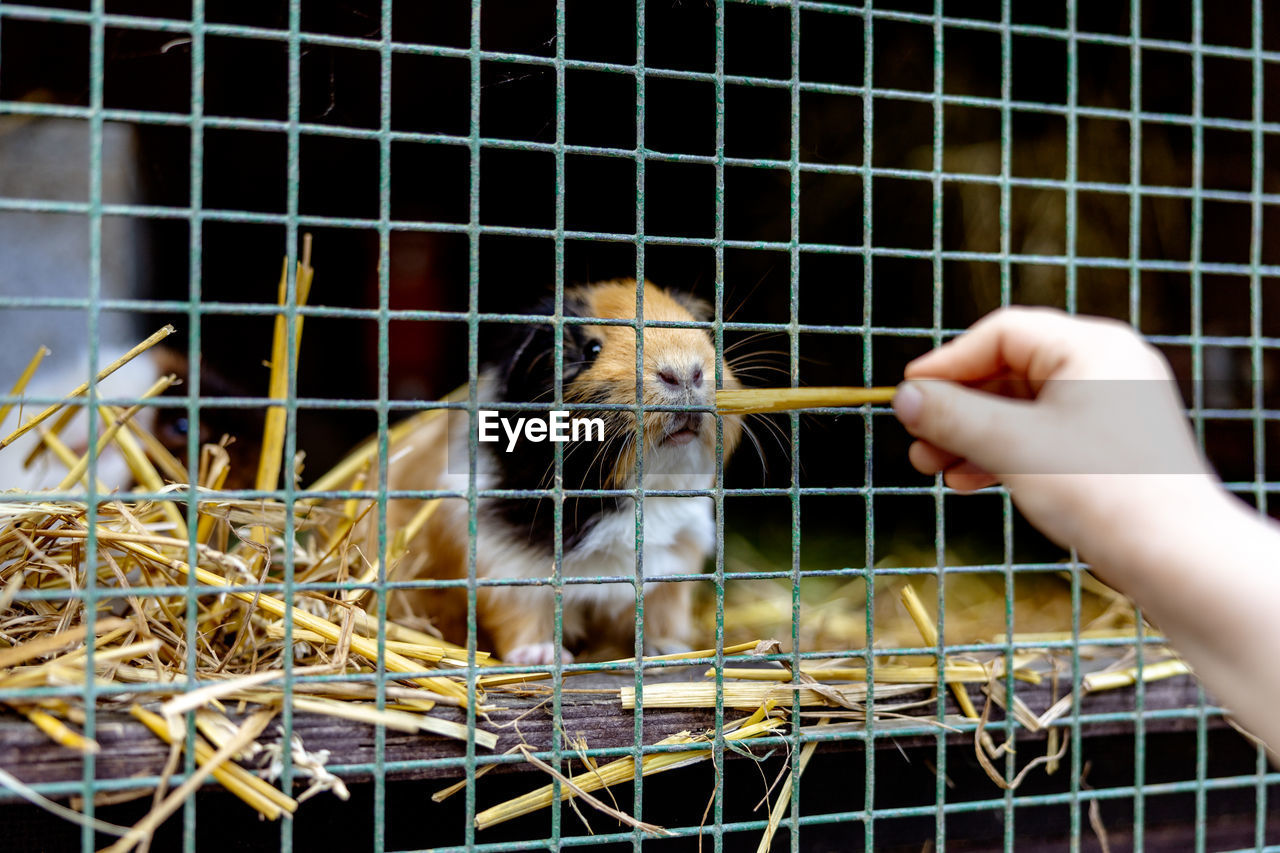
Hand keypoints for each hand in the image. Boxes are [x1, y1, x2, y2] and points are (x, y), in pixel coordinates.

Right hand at [891, 306, 1214, 565]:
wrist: (1177, 557)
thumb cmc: (1105, 491)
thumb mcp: (1013, 447)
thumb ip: (953, 416)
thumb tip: (903, 397)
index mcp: (1092, 347)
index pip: (1002, 334)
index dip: (948, 363)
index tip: (908, 393)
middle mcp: (1106, 366)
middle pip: (1009, 370)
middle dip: (957, 408)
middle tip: (916, 438)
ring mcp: (1111, 406)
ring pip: (1022, 407)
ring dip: (973, 434)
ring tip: (932, 466)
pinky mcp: (1109, 445)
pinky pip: (1042, 434)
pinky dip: (1003, 452)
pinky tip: (968, 480)